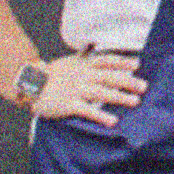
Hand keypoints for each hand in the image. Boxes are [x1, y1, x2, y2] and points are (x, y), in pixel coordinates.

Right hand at [29, 53, 147, 124]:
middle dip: (127, 81)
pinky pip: (87, 110)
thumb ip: (85, 59)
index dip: (122, 62)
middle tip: (144, 86)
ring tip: (135, 102)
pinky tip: (112, 121)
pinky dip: (100, 116)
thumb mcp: (70, 62)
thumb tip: (98, 51)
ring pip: (101, 92)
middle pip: (108, 77)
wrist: (29, 83)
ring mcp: (76, 89)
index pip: (106, 61)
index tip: (137, 64)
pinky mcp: (68, 104)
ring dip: (119, 97)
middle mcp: (82, 75)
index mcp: (83, 65)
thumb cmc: (51, 74)